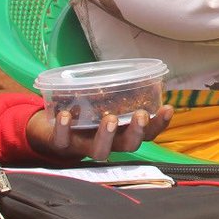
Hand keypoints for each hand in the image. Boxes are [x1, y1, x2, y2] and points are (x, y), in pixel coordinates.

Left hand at [25, 105, 174, 163]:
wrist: (51, 132)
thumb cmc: (85, 115)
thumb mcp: (105, 103)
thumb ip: (119, 93)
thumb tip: (139, 69)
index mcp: (121, 132)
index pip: (146, 133)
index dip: (158, 124)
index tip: (167, 108)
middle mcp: (107, 143)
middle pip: (128, 145)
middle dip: (136, 131)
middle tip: (140, 115)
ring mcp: (84, 146)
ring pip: (99, 150)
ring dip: (106, 136)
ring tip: (110, 118)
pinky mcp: (62, 145)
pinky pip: (63, 141)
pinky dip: (64, 129)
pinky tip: (66, 115)